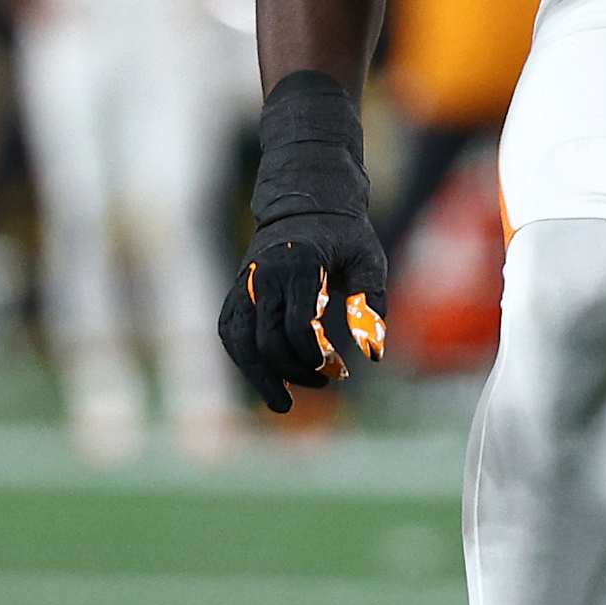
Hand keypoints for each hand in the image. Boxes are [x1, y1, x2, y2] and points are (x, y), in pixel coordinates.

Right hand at [218, 71, 387, 411]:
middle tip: (324, 382)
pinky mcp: (235, 292)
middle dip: (294, 371)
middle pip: (267, 340)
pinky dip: (243, 360)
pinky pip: (230, 333)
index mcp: (299, 264)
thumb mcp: (369, 259)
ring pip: (240, 342)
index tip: (336, 369)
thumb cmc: (345, 234)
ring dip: (261, 377)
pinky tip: (264, 380)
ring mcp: (245, 284)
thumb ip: (371, 303)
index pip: (298, 325)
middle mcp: (264, 275)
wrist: (306, 200)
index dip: (314, 356)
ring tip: (283, 404)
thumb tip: (375, 354)